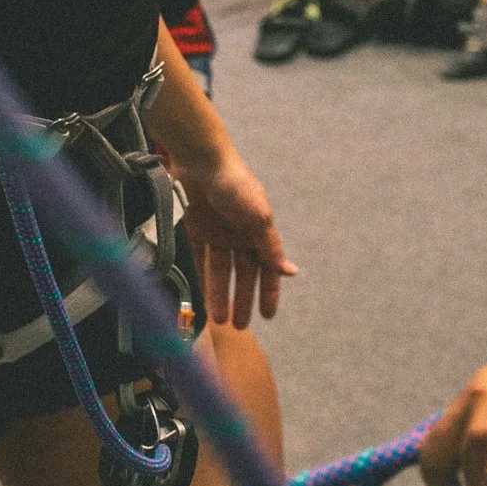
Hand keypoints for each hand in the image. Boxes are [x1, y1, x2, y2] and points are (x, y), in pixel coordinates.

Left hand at [168, 147, 297, 326]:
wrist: (202, 160)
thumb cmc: (235, 184)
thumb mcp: (258, 216)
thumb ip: (270, 246)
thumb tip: (289, 272)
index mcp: (258, 231)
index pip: (267, 268)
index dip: (269, 291)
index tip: (268, 316)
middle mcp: (240, 234)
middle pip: (243, 274)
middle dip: (243, 299)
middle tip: (240, 326)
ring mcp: (218, 232)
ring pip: (221, 271)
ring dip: (220, 294)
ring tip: (219, 320)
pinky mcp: (196, 228)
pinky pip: (199, 258)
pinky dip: (200, 276)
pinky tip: (199, 296)